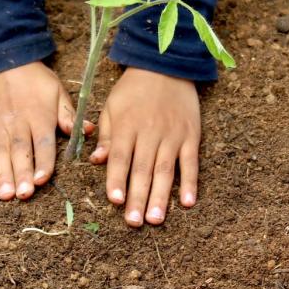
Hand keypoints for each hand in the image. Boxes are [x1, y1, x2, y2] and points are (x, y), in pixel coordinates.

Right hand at [0, 61, 92, 199]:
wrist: (4, 59)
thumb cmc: (35, 79)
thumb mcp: (57, 91)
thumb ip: (68, 115)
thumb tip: (87, 131)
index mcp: (40, 117)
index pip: (43, 143)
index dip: (43, 162)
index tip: (41, 180)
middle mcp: (18, 123)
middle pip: (21, 151)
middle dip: (22, 174)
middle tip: (23, 194)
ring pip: (0, 153)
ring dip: (2, 174)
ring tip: (4, 194)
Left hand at [90, 67, 198, 226]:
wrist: (166, 66)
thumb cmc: (133, 90)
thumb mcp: (112, 106)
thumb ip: (106, 135)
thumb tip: (98, 161)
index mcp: (127, 126)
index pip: (121, 157)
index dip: (117, 179)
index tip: (115, 201)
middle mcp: (150, 132)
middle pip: (142, 169)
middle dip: (138, 197)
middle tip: (134, 222)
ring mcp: (172, 135)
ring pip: (166, 170)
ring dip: (160, 196)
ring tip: (155, 219)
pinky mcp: (191, 135)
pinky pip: (191, 162)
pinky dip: (190, 182)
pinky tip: (187, 202)